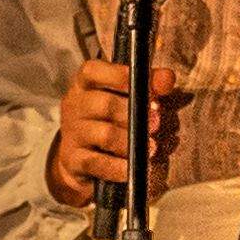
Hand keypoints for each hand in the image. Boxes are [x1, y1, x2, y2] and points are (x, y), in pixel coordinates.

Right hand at [41, 64, 143, 208]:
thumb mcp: (126, 100)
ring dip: (131, 141)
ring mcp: (71, 134)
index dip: (120, 75)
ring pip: (104, 134)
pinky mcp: (72, 161)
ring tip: (150, 147)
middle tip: (156, 123)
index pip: (92, 71)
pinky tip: (132, 168)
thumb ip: (148, 86)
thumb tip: (167, 77)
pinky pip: (97, 163)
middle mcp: (74, 106)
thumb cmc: (111, 122)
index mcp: (84, 85)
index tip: (148, 87)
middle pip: (104, 104)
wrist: (83, 162)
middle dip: (135, 113)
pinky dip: (118, 167)